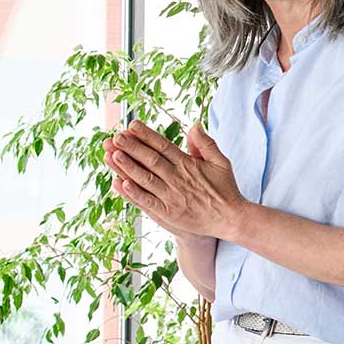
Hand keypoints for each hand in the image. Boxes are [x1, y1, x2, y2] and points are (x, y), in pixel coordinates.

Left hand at [104, 120, 247, 239]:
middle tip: (115, 137)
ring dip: (128, 167)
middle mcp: (178, 179)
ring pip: (146, 179)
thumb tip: (194, 124)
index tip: (131, 125)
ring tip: (112, 155)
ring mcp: (172, 197)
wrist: (230, 219)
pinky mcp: (168, 213)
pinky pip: (147, 201)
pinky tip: (120, 184)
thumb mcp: (221, 162)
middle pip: (150, 160)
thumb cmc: (224, 189)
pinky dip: (133, 193)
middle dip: (131, 148)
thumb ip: (206, 143)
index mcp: (188, 164)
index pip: (163, 146)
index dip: (146, 135)